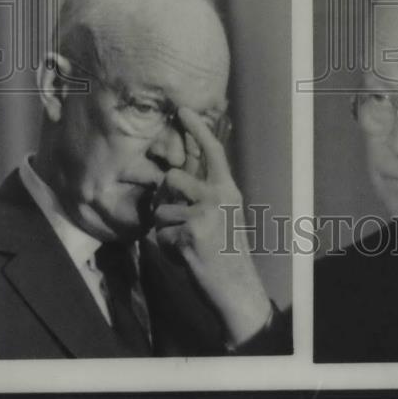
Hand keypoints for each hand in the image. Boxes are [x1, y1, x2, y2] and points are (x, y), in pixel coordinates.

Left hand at [153, 107, 272, 345]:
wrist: (237, 289)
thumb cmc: (226, 253)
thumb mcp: (223, 215)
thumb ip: (203, 194)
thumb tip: (172, 178)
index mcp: (228, 189)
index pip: (212, 151)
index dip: (196, 129)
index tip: (182, 109)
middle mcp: (218, 195)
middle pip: (172, 177)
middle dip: (165, 199)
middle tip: (180, 222)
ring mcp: (204, 213)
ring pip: (160, 209)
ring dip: (165, 229)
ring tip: (187, 244)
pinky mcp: (190, 232)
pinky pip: (159, 234)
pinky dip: (166, 249)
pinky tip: (186, 257)